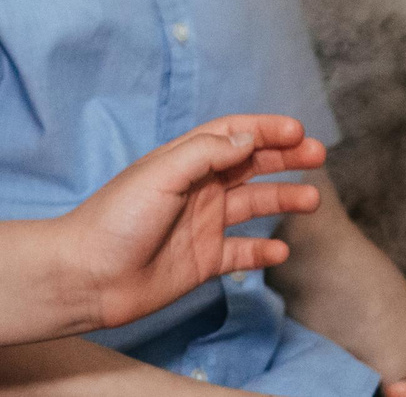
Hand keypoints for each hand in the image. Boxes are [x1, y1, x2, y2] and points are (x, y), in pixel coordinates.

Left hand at [65, 114, 326, 330]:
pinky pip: (241, 253)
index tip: (298, 131)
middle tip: (318, 157)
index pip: (234, 135)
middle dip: (285, 159)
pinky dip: (262, 251)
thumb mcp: (162, 173)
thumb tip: (249, 138)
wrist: (87, 276)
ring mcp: (202, 225)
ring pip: (253, 206)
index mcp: (186, 160)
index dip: (266, 129)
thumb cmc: (116, 218)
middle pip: (251, 166)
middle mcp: (198, 189)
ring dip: (283, 199)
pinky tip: (280, 251)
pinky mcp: (202, 261)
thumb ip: (207, 153)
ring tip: (312, 200)